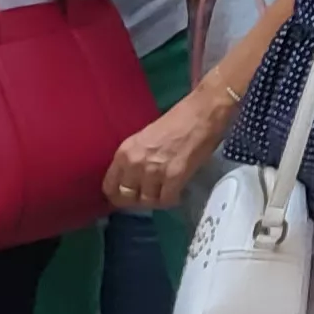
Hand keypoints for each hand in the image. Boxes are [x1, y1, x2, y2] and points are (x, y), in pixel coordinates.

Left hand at [104, 92, 231, 210]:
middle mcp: (135, 163)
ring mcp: (154, 171)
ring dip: (157, 200)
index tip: (130, 195)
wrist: (203, 112)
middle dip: (138, 200)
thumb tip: (132, 181)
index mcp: (124, 152)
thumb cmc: (177, 121)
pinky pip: (167, 200)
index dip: (119, 195)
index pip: (109, 187)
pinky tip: (178, 193)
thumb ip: (135, 159)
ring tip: (167, 192)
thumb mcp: (145, 139)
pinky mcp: (175, 176)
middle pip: (127, 198)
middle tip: (150, 196)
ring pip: (148, 201)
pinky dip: (173, 199)